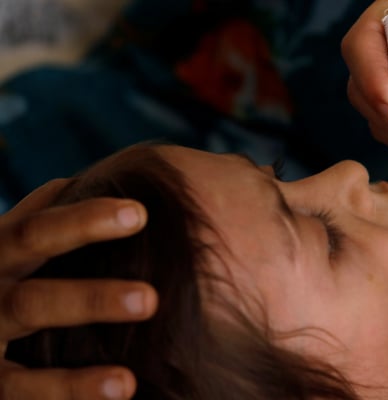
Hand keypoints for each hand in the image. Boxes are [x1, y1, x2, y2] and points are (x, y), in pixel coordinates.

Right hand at [0, 179, 156, 399]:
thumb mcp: (8, 247)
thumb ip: (40, 215)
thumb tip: (82, 180)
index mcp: (0, 253)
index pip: (38, 230)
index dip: (85, 221)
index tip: (139, 214)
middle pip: (34, 297)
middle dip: (91, 298)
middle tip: (150, 300)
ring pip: (29, 337)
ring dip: (78, 360)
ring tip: (129, 373)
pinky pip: (23, 393)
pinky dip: (70, 393)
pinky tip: (121, 391)